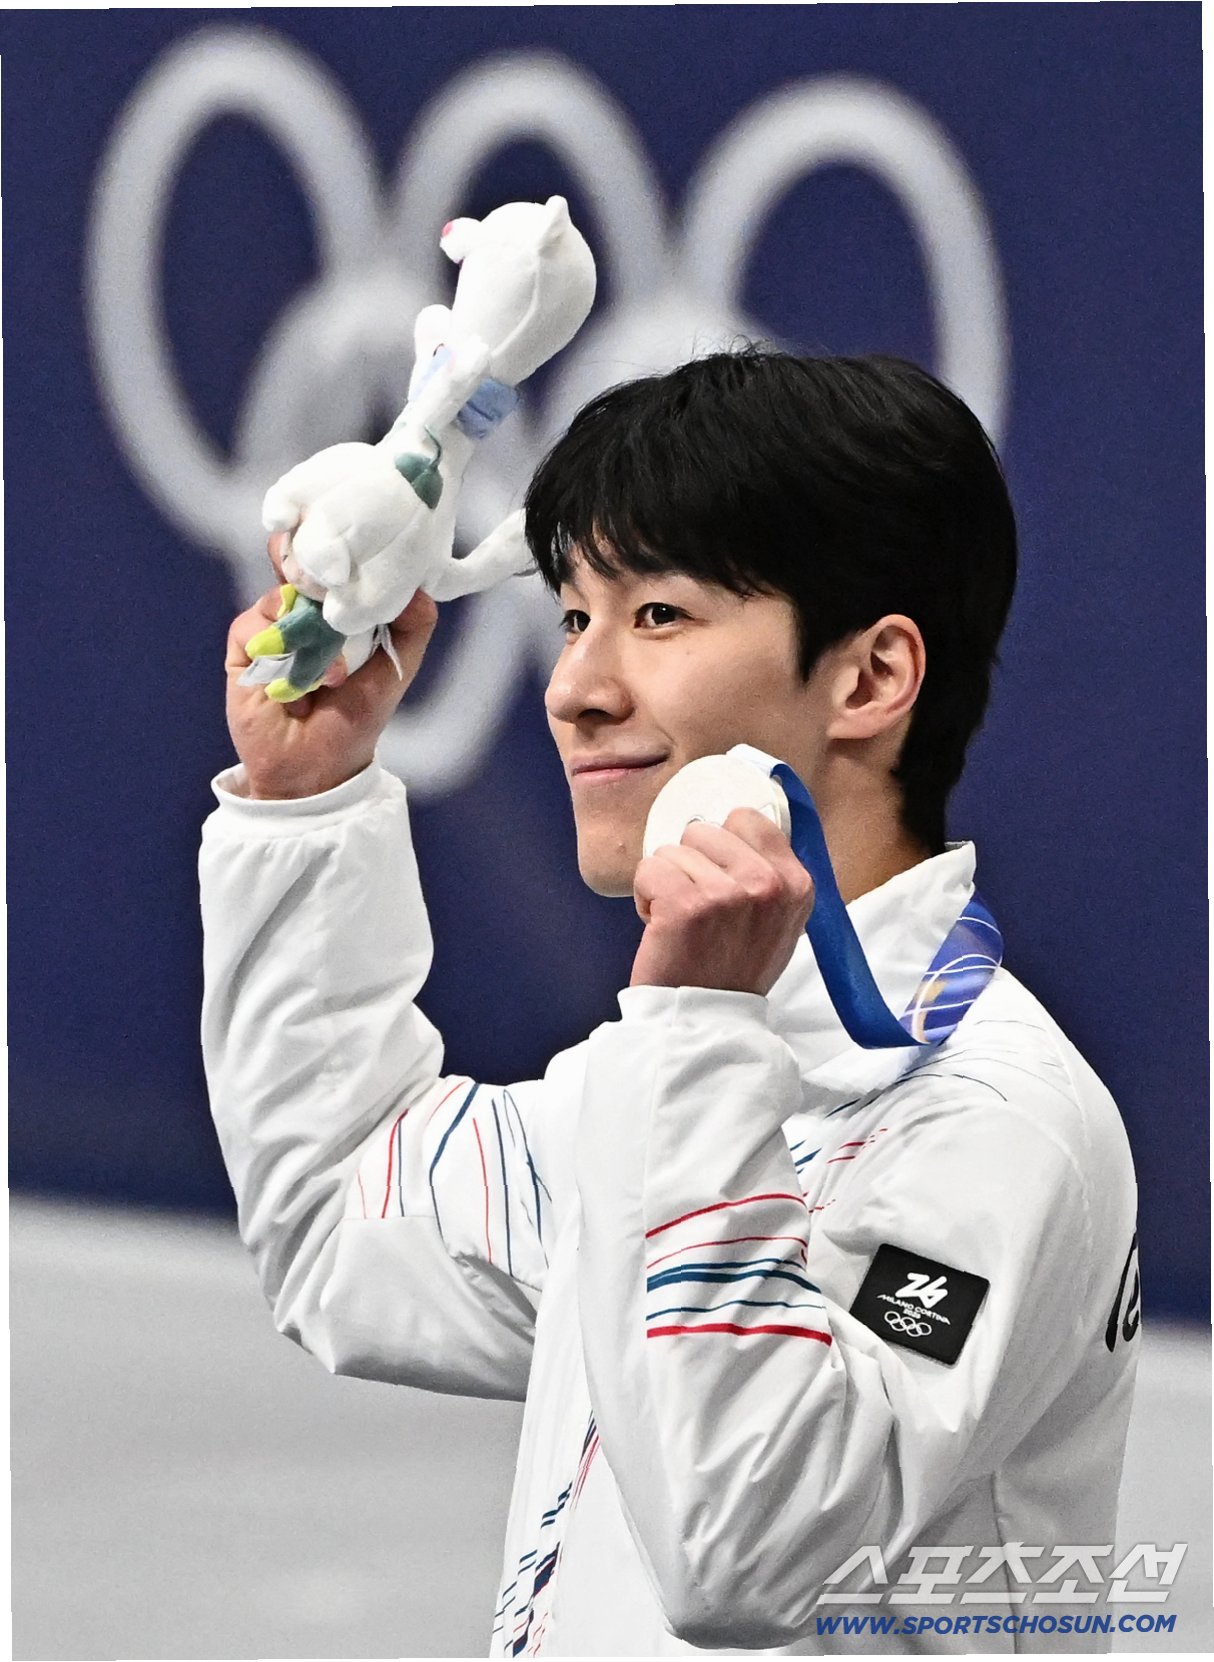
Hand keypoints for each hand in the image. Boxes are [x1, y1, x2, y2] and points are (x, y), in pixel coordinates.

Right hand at [224, 531, 437, 799]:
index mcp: (339, 612)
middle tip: (328, 578)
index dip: (339, 549)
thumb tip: (417, 586)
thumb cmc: (357, 719)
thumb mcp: (396, 669)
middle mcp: (303, 613)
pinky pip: (250, 626)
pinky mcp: (244, 649)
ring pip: (279, 596)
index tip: (350, 535)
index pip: (335, 566)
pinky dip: (275, 647)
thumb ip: (413, 627)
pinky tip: (296, 684)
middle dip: (310, 562)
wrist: (315, 769)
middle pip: (298, 565)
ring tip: (332, 676)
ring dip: (307, 630)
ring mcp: (272, 629)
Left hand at [630, 810, 813, 994]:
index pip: (747, 818)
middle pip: (704, 830)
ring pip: (672, 850)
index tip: (720, 878)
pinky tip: (660, 926)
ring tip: (682, 921)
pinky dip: (644, 896)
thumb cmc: (734, 970)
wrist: (705, 1020)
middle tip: (698, 907)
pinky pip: (649, 868)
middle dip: (692, 863)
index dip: (721, 845)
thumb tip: (735, 822)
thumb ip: (768, 872)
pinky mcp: (686, 904)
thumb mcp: (777, 920)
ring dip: (667, 882)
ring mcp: (727, 894)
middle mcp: (767, 885)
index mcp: (796, 884)